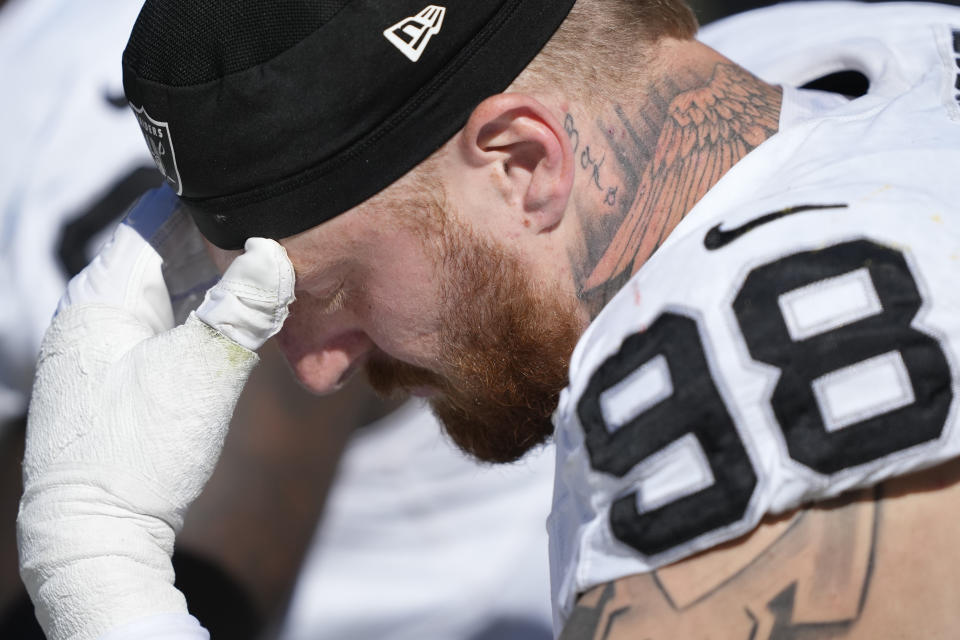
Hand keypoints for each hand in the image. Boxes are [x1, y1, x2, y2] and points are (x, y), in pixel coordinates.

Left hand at [17, 186, 294, 639]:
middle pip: (163, 250)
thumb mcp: (200, 373)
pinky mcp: (119, 376)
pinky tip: (239, 322)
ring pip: (167, 289)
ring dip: (214, 281)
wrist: (95, 536)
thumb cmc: (140, 453)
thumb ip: (241, 309)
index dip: (208, 201)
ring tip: (269, 273)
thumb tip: (277, 251)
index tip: (263, 194)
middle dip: (221, 240)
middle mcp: (94, 313)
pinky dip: (202, 315)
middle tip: (280, 234)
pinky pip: (164, 324)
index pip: (153, 217)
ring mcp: (104, 346)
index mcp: (101, 297)